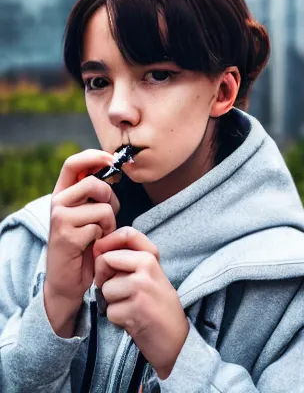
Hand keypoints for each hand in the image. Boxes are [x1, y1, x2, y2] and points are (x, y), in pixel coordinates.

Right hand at [45, 149, 119, 335]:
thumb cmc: (85, 242)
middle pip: (95, 184)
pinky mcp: (67, 235)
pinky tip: (93, 245)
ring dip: (109, 222)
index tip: (111, 160)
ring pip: (103, 207)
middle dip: (111, 199)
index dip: (94, 157)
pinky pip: (100, 227)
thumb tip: (114, 168)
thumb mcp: (90, 212)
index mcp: (63, 193)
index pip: (74, 163)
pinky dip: (103, 237)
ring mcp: (60, 218)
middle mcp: (58, 202)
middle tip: (106, 217)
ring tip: (99, 233)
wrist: (69, 278)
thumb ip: (96, 192)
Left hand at [93, 227, 188, 379]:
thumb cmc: (157, 303)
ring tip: (130, 306)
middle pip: (106, 260)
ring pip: (105, 288)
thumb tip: (98, 248)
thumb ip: (130, 258)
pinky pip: (109, 310)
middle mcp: (148, 267)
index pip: (126, 233)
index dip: (108, 241)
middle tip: (118, 290)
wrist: (175, 337)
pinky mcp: (135, 309)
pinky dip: (116, 318)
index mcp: (152, 256)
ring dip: (111, 302)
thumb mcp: (150, 274)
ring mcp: (141, 288)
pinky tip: (132, 319)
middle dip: (103, 277)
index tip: (103, 254)